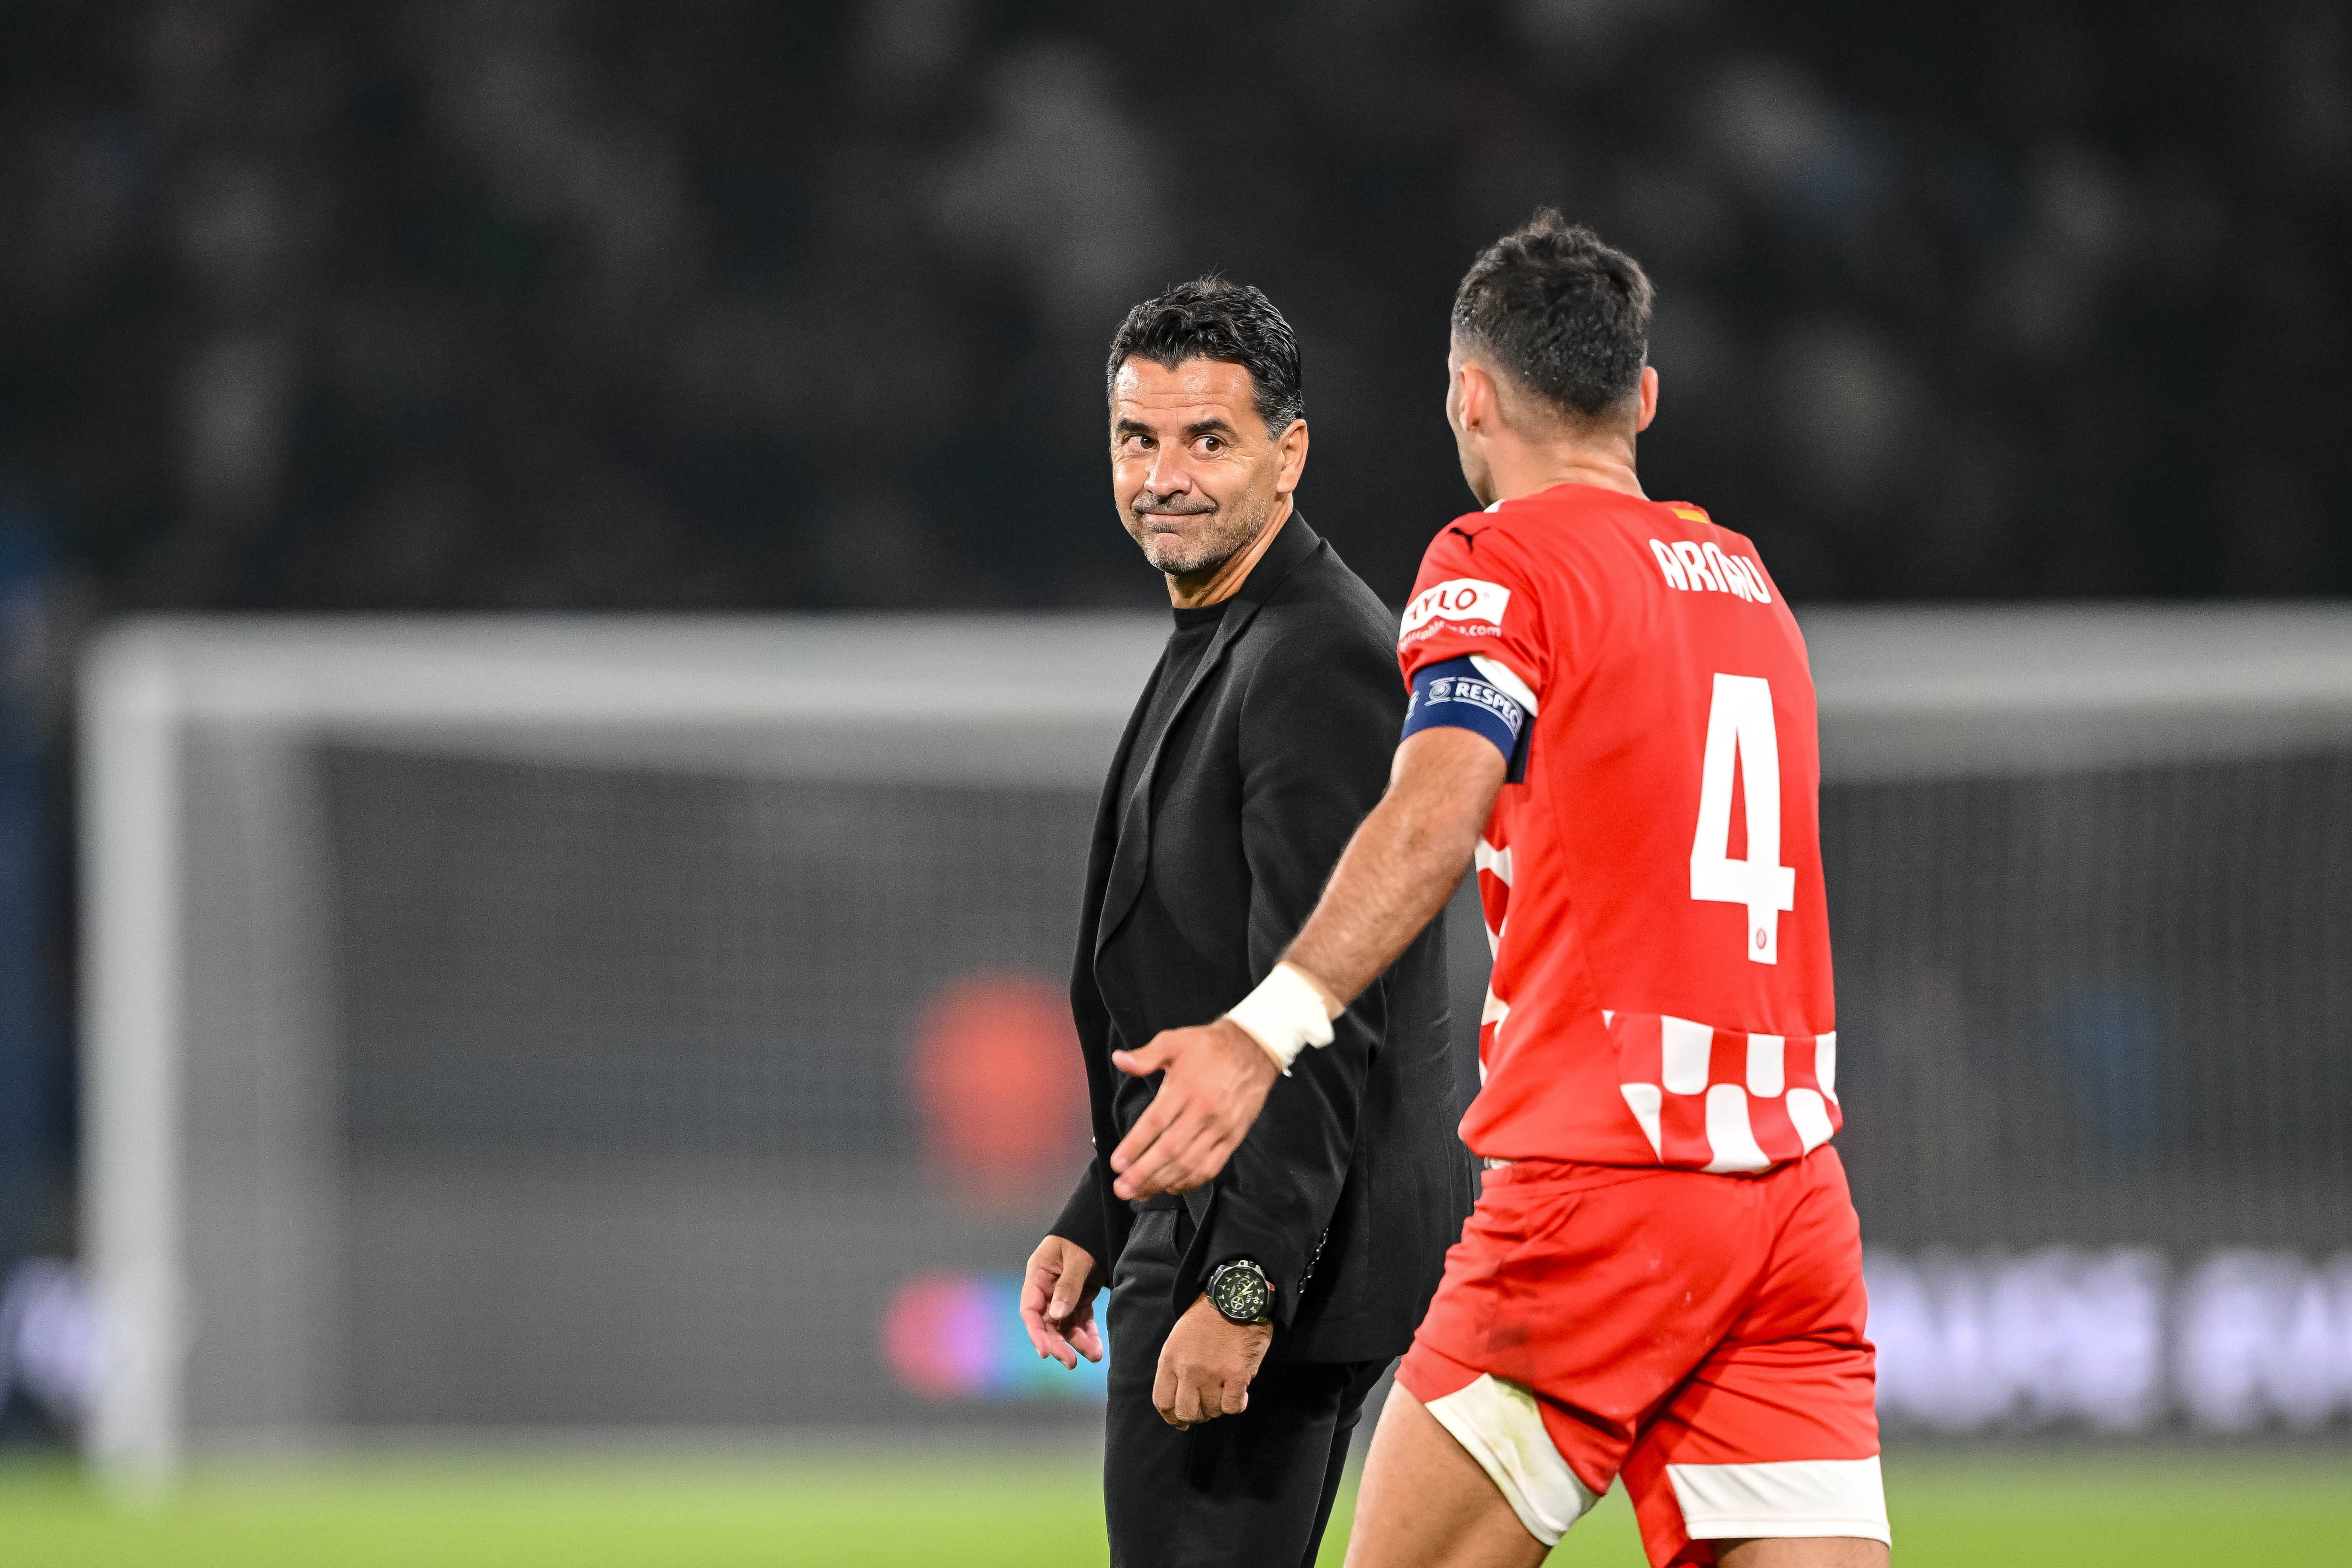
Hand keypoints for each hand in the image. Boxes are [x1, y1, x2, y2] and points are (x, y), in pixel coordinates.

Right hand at [1019, 1235, 1103, 1369]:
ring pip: (1065, 1325)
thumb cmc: (1084, 1235)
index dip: (1035, 1332)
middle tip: (1072, 1363)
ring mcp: (1063, 1295)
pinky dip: (1087, 1334)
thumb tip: (1056, 1316)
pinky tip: (1096, 1349)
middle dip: (1058, 1344)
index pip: (1030, 1309)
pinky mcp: (1080, 1297)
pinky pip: (1081, 1320)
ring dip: (1077, 1342)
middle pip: (1047, 1323)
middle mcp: (1047, 1289)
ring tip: (1094, 1357)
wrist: (1102, 1223)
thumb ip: (1068, 1286)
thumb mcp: (1077, 1258)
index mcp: (1038, 1275)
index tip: (1044, 1352)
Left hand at [1109, 1018, 1280, 1200]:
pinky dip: (1190, 1182)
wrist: (1255, 1050)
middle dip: (1143, 1173)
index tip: (1117, 1163)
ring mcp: (1220, 1128)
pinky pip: (1211, 1167)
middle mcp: (1203, 1111)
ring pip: (1189, 1163)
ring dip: (1162, 1182)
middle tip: (1121, 1188)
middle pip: (1170, 1150)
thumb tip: (1120, 1060)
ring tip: (1139, 1193)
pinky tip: (1171, 1187)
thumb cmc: (1211, 1047)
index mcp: (1185, 1088)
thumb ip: (1146, 1055)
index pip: (1155, 1123)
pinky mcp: (1233, 1138)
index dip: (1134, 1146)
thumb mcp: (1175, 1041)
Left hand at [1154, 1293, 1271, 1428]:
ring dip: (1219, 1406)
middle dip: (1197, 1415)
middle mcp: (1188, 1370)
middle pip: (1187, 1412)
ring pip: (1212, 1411)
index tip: (1180, 1422)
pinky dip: (1237, 1404)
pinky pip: (1233, 1407)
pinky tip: (1240, 1394)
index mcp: (1170, 1359)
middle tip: (1206, 1407)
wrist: (1235, 1298)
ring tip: (1225, 1391)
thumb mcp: (1178, 1339)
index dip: (1171, 1417)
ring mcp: (1212, 1374)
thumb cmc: (1206, 1318)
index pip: (1163, 1401)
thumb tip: (1179, 1401)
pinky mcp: (1237, 1375)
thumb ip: (1175, 1368)